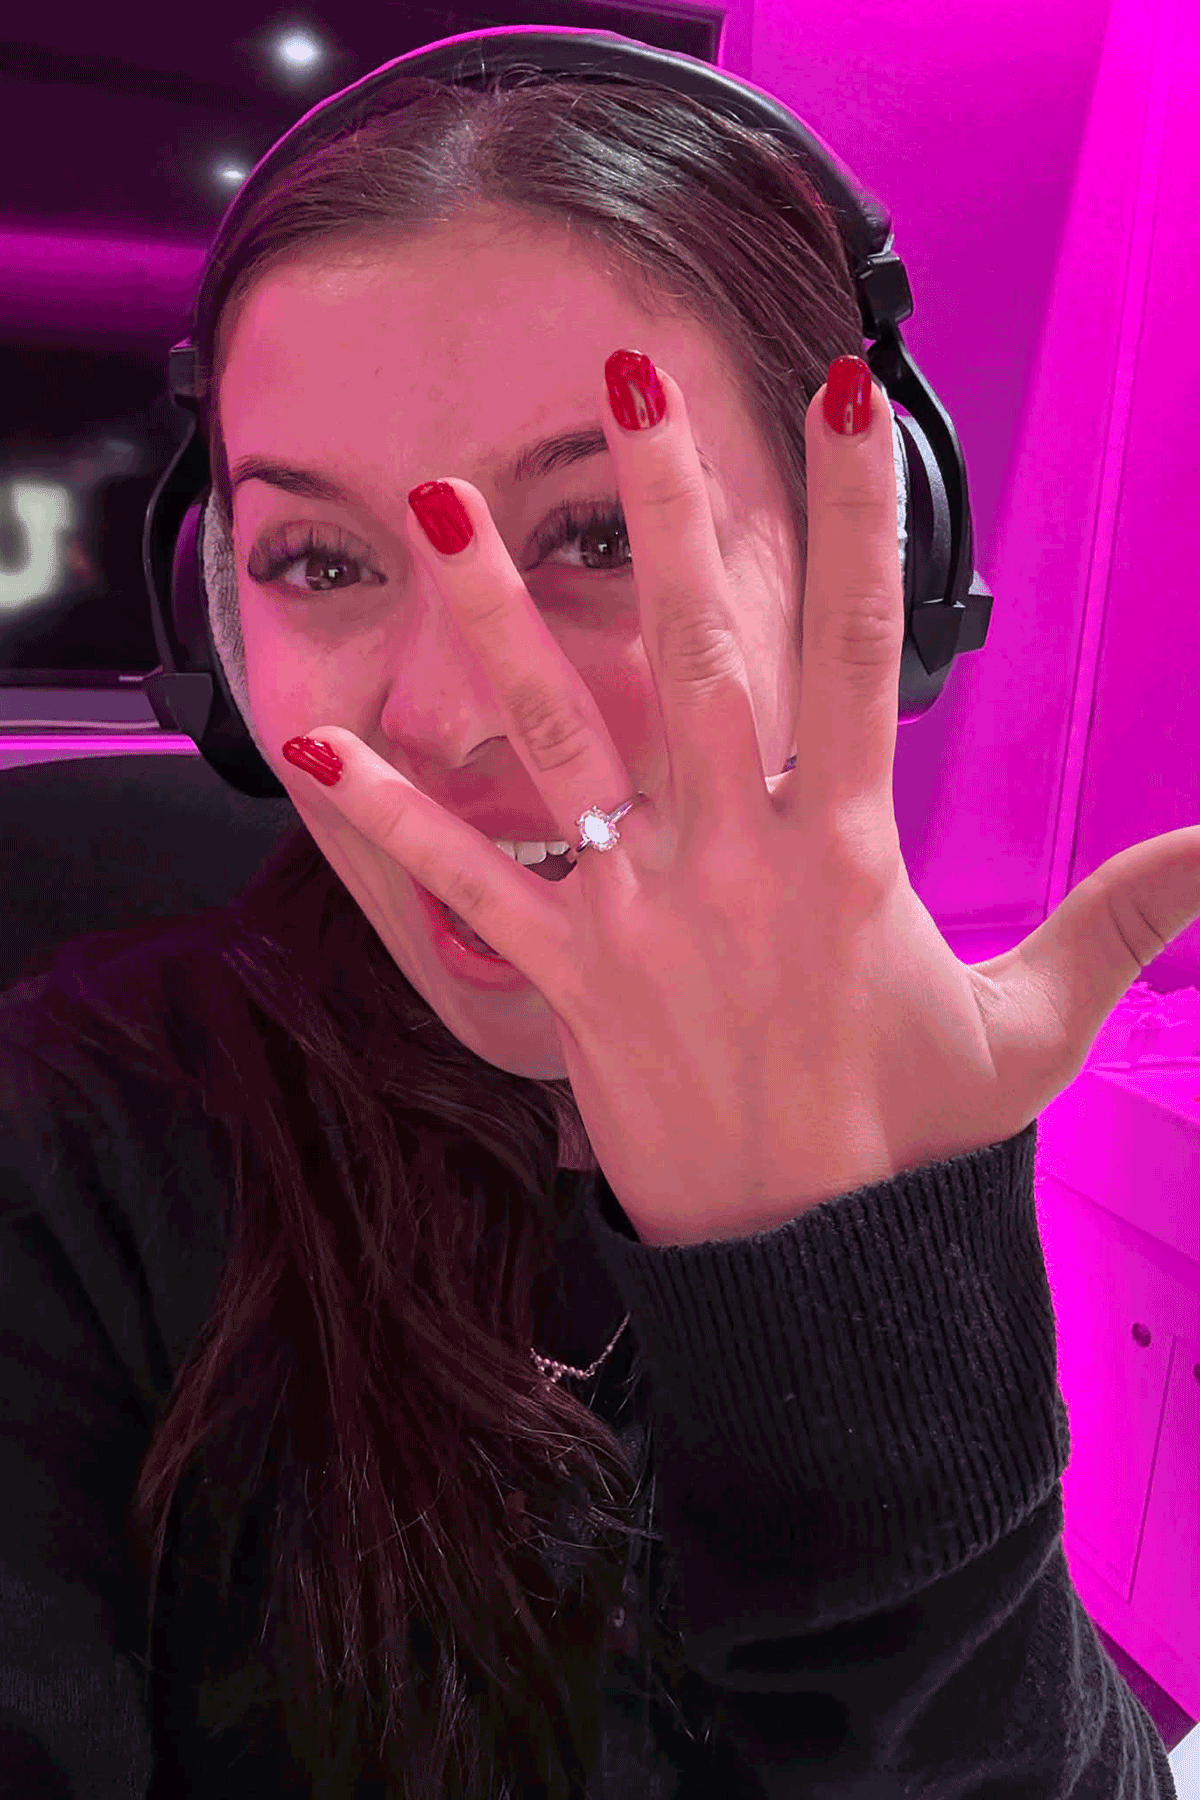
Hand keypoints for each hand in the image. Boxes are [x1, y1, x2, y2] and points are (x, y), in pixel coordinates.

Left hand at [284, 352, 1199, 1245]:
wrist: (813, 1265)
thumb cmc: (914, 1136)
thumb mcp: (1035, 1026)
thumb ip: (1129, 917)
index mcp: (849, 854)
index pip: (860, 655)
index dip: (855, 523)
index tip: (846, 400)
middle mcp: (738, 860)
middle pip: (701, 653)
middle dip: (671, 510)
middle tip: (627, 378)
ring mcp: (642, 914)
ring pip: (562, 739)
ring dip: (500, 618)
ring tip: (443, 502)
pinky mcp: (566, 976)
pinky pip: (469, 885)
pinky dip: (392, 816)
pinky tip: (310, 745)